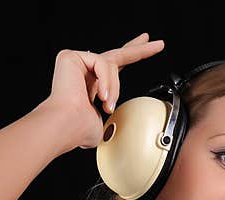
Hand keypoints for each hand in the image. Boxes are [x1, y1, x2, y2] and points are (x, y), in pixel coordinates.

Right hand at [42, 32, 164, 150]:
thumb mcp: (103, 122)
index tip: (144, 48)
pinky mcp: (71, 56)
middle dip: (139, 48)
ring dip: (115, 88)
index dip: (130, 57)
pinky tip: (101, 95)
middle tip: (157, 44)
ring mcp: (77, 62)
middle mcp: (84, 71)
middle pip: (117, 54)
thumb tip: (109, 122)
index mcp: (92, 84)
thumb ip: (109, 114)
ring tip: (107, 104)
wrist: (67, 126)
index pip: (113, 68)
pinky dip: (107, 80)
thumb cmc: (78, 129)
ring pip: (112, 65)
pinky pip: (102, 63)